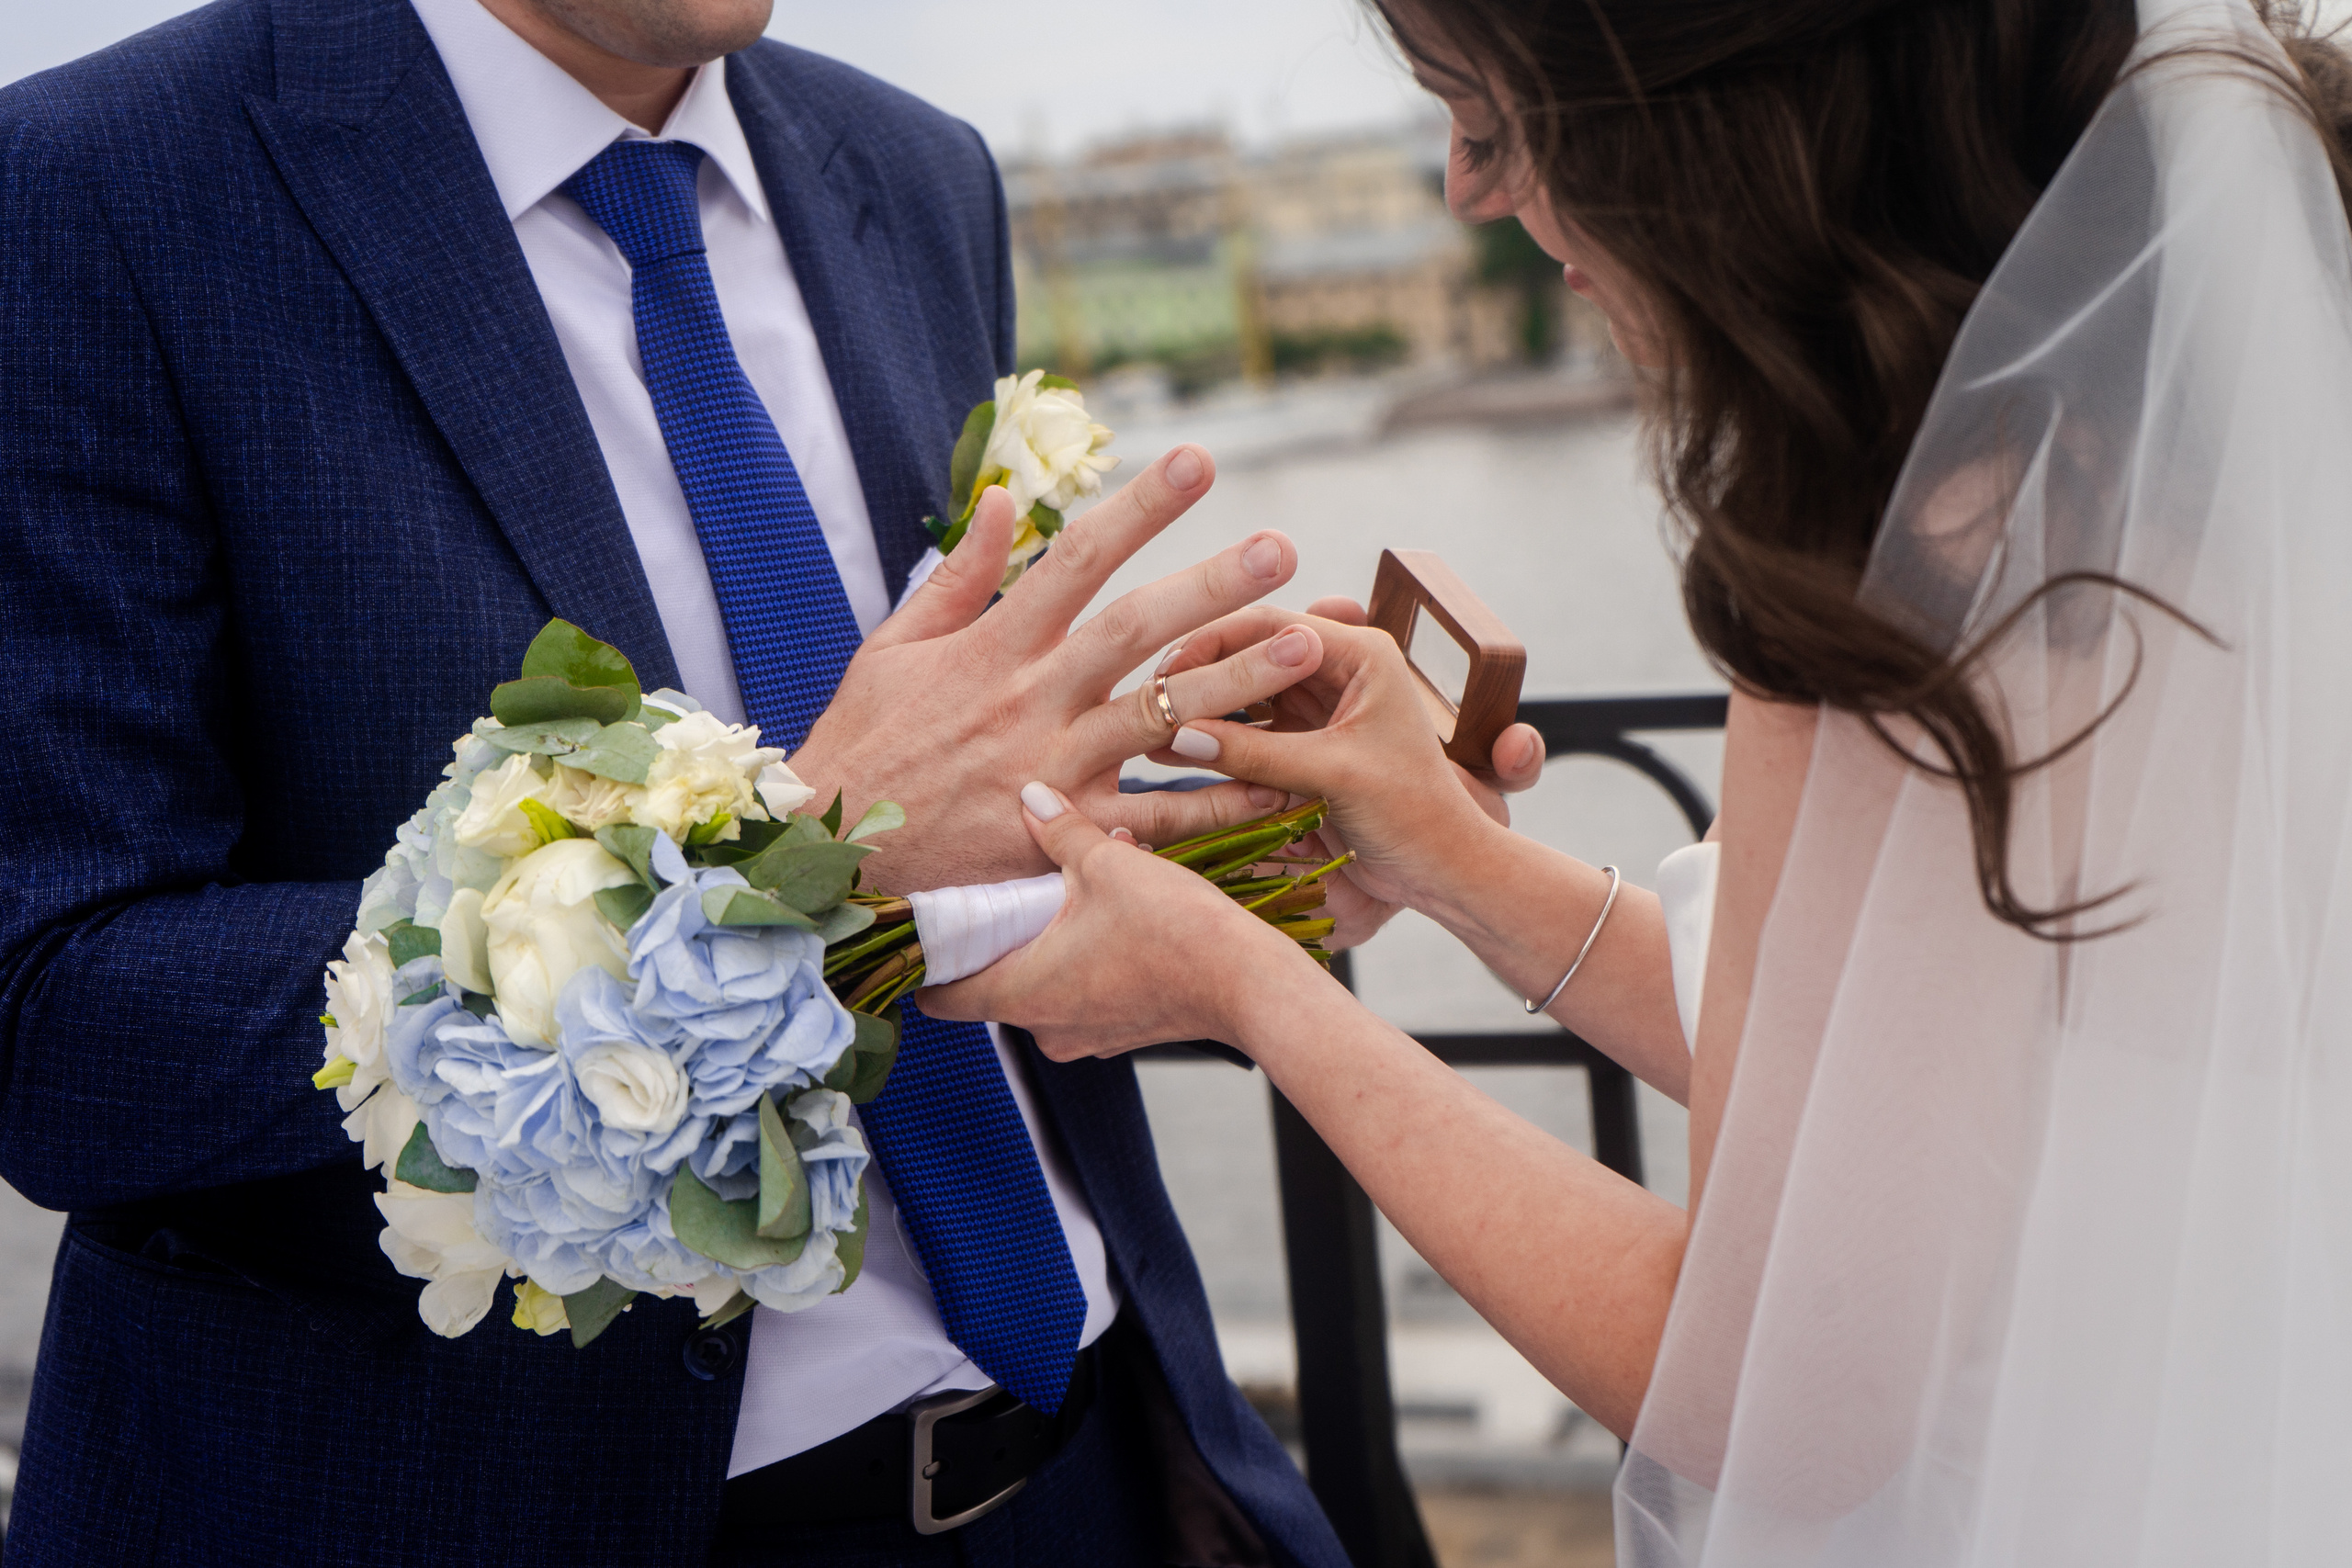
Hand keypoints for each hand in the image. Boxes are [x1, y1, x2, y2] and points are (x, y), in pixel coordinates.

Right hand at [788, 448, 1323, 891]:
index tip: (1199, 460)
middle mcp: (1032, 700)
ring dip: (1237, 680)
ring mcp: (1055, 768)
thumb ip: (959, 574)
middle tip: (1284, 547)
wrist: (832, 856)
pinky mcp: (1067, 834)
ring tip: (1305, 645)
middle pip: (1135, 629)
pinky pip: (1157, 816)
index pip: (1078, 557)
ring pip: (1161, 716)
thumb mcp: (894, 648)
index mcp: (994, 645)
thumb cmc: (865, 745)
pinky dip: (1220, 801)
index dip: (1142, 506)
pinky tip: (1281, 779)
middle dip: (1212, 586)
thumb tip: (1009, 498)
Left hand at [915, 783, 1333, 1058]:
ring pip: (1041, 988)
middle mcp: (1045, 1027)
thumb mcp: (1106, 864)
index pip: (939, 995)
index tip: (934, 925)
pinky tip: (1112, 915)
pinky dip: (1085, 958)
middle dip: (997, 939)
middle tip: (1005, 892)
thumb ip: (1059, 831)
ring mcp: (1087, 1036)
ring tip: (1070, 893)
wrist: (1251, 984)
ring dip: (1047, 945)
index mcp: (1021, 993)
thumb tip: (1031, 798)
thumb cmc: (1176, 931)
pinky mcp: (1124, 1031)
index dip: (929, 959)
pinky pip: (1083, 994)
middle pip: (991, 986)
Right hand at [1134, 601, 1541, 928]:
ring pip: (1246, 694)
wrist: (1443, 869)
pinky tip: (1173, 754)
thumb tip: (1180, 734)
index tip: (1162, 672)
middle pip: (1252, 655)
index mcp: (1361, 654)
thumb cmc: (1411, 813)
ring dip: (1203, 711)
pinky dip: (1218, 742)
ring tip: (1148, 730)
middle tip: (1146, 699)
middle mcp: (1338, 670)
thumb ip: (1257, 754)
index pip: (1272, 627)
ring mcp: (1320, 706)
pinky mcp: (1307, 743)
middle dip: (1200, 676)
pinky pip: (1251, 732)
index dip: (1211, 642)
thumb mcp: (1333, 776)